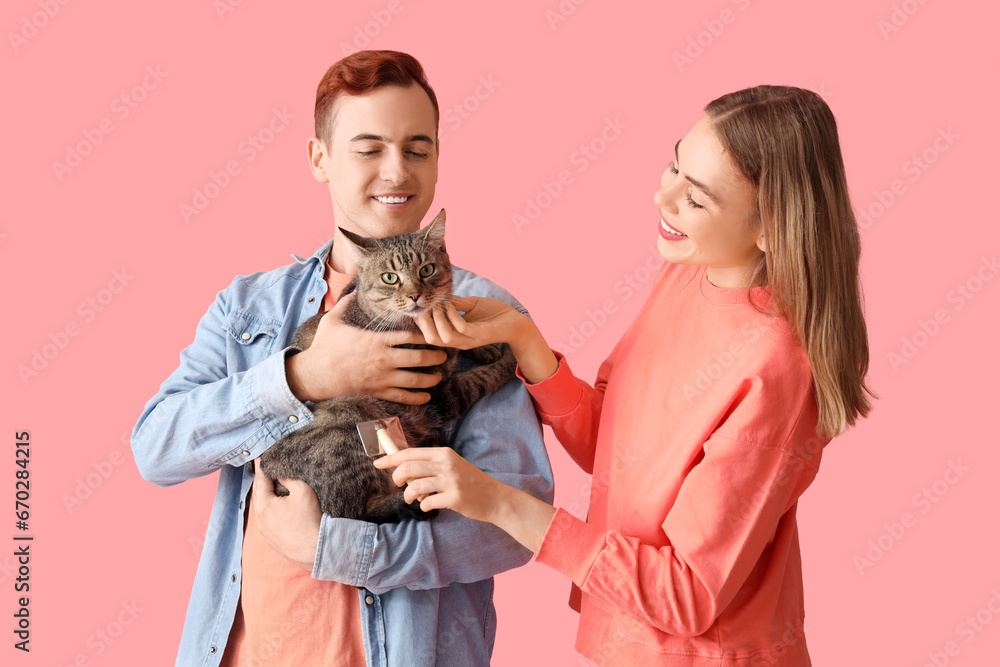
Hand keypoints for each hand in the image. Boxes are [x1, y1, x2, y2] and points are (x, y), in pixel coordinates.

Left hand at [251, 458, 321, 570]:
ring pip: (263, 509)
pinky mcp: (272, 541)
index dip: (261, 467)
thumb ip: (288, 478)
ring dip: (267, 497)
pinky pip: (268, 521)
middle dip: (263, 482)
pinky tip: (280, 508)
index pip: (260, 481)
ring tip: (273, 487)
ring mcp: (265, 533)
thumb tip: (280, 473)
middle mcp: (260, 521)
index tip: (260, 457)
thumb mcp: (303, 491)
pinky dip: (272, 511)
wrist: (317, 550)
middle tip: (266, 469)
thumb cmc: (310, 520)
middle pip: (259, 495)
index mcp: (264, 506)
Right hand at [286, 292, 448, 404]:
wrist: (315, 374)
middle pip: (419, 358)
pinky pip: (402, 396)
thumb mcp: (333, 320)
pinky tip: (425, 397)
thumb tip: (351, 288)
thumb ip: (345, 303)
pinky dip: (416, 398)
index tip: (433, 335)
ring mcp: (382, 378)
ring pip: (414, 380)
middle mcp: (384, 359)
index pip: (410, 337)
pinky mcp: (377, 392)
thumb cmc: (324, 347)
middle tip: (444, 356)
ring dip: (430, 379)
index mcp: (377, 340)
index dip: (425, 336)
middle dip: (435, 357)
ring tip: (438, 376)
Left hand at [373, 448, 557, 552]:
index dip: (391, 458)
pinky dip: (423, 506)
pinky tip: (429, 505)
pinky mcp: (455, 498)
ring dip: (408, 495)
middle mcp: (447, 464)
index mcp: (444, 453)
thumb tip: (401, 465)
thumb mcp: (452, 465)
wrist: (495, 498)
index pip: (411, 453)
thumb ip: (430, 464)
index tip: (377, 464)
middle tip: (398, 486)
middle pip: (409, 467)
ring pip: (415, 486)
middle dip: (396, 478)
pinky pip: (427, 502)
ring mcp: (451, 481)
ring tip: (412, 499)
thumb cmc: (469, 482)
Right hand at [414, 296, 528, 349]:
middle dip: (424, 322)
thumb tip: (435, 294)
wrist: (516, 321)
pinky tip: (452, 305)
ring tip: (438, 304)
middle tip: (426, 305)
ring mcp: (469, 340)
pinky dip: (452, 315)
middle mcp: (459, 341)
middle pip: (431, 339)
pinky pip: (460, 328)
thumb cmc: (493, 313)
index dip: (420, 321)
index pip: (429, 334)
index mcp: (454, 335)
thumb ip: (454, 302)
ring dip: (437, 318)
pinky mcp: (479, 335)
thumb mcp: (469, 305)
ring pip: (443, 337)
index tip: (418, 304)